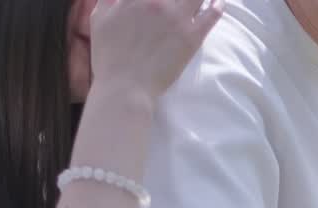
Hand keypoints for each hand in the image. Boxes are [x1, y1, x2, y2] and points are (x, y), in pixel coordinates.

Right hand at [91, 0, 224, 98]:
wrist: (124, 88)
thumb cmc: (109, 56)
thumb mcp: (99, 19)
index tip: (159, 0)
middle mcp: (158, 2)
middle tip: (179, 2)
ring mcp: (177, 18)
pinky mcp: (192, 37)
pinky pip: (212, 15)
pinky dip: (217, 5)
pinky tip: (218, 2)